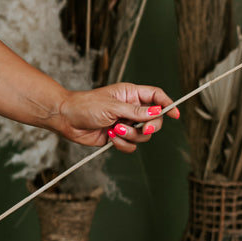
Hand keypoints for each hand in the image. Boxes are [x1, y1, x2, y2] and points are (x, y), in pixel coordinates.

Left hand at [54, 82, 180, 153]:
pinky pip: (131, 146)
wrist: (66, 119)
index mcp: (131, 94)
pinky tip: (110, 137)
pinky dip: (123, 144)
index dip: (168, 105)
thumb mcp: (113, 107)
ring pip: (143, 136)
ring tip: (115, 130)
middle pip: (155, 120)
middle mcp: (131, 109)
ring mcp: (125, 123)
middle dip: (149, 127)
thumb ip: (136, 111)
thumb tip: (157, 112)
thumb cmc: (86, 105)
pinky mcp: (118, 137)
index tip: (175, 115)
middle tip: (142, 128)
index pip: (157, 97)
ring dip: (131, 136)